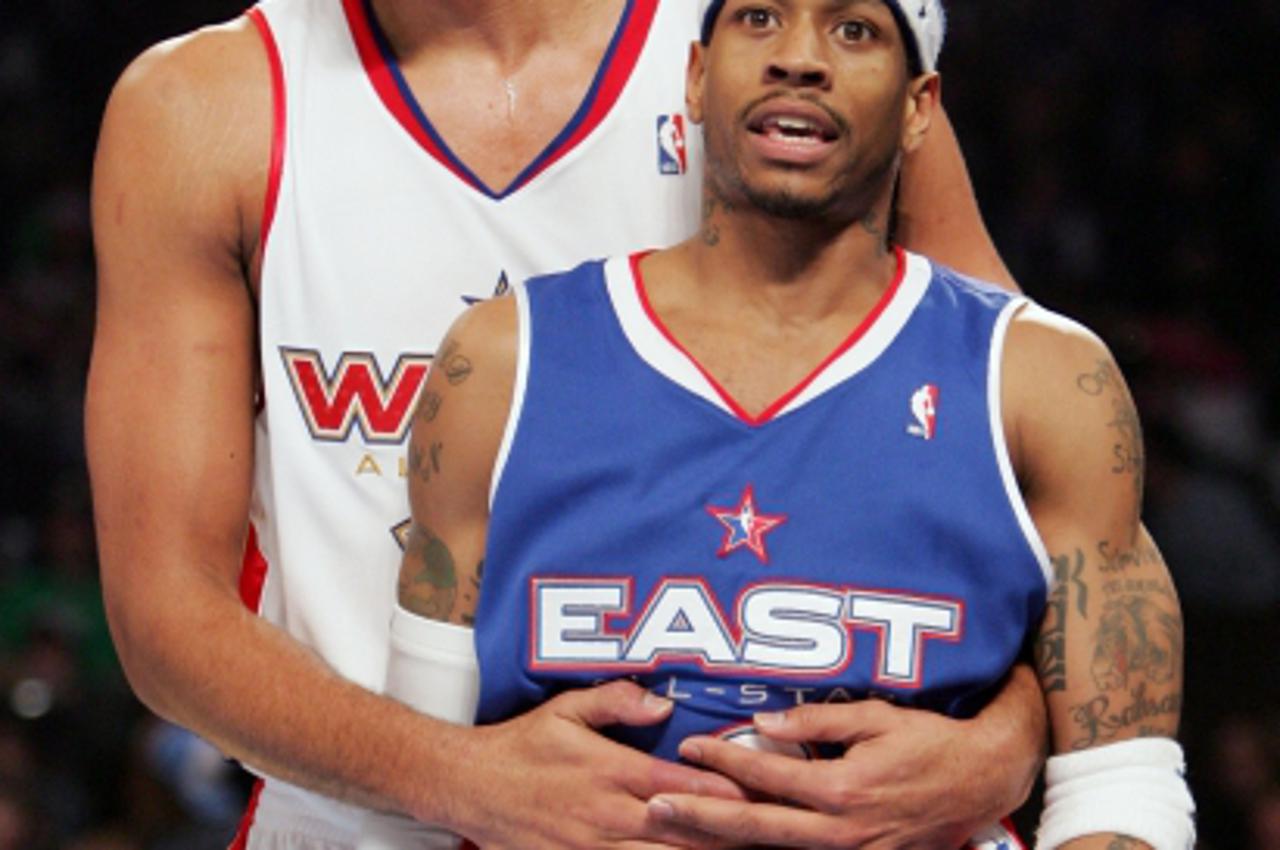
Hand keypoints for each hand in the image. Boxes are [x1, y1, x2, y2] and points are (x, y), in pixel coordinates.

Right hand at [451, 681, 744, 849]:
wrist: (470, 787)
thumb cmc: (522, 744)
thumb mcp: (565, 708)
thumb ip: (616, 701)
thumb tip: (663, 703)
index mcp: (609, 771)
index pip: (679, 783)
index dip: (722, 788)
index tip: (758, 789)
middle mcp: (607, 815)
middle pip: (682, 831)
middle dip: (728, 832)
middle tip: (769, 830)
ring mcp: (594, 849)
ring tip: (743, 848)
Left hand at [648, 686, 1042, 848]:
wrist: (982, 780)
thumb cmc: (928, 740)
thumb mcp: (876, 717)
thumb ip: (817, 720)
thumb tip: (763, 721)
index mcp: (842, 789)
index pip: (767, 774)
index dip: (723, 761)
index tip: (686, 749)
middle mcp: (840, 830)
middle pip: (756, 827)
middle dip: (701, 817)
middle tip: (654, 807)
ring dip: (723, 842)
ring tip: (678, 832)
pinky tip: (730, 848)